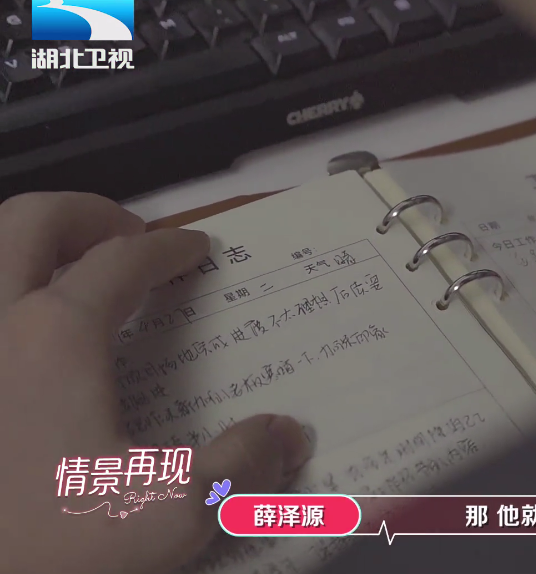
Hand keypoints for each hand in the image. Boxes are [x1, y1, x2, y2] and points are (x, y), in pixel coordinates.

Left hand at [0, 193, 311, 573]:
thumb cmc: (46, 548)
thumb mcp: (167, 516)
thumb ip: (241, 467)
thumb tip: (287, 436)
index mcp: (55, 337)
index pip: (122, 260)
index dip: (169, 249)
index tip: (196, 251)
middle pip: (34, 222)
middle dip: (91, 215)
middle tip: (131, 239)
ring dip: (38, 249)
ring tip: (77, 278)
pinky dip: (13, 295)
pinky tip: (36, 347)